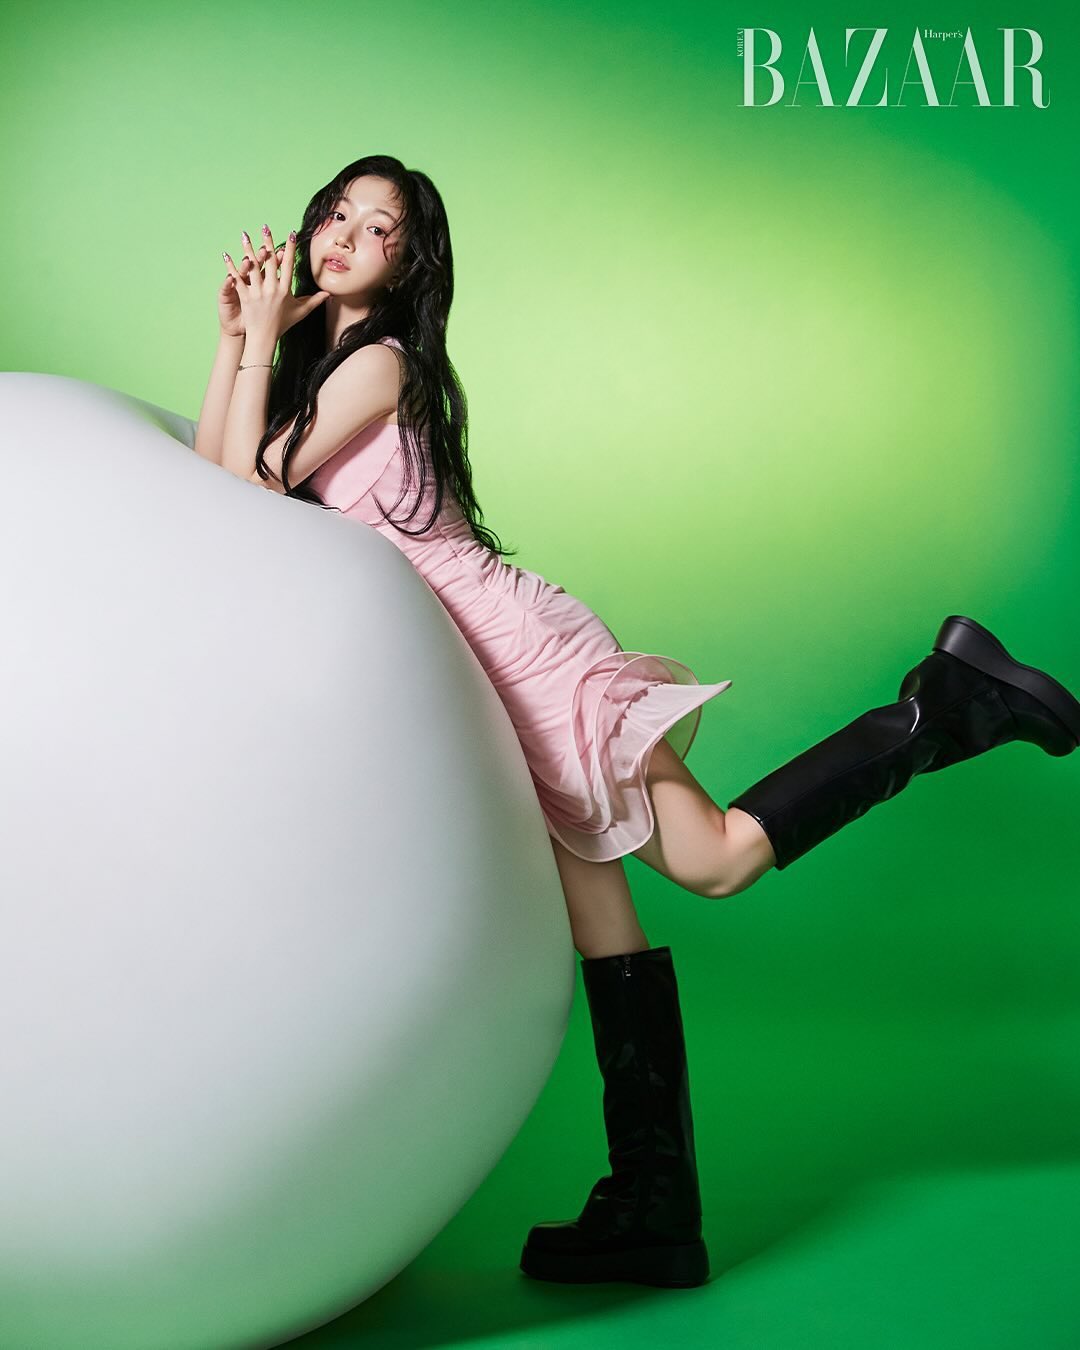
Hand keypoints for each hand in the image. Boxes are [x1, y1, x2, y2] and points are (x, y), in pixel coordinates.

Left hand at [224, 226, 328, 346]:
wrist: (265, 337)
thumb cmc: (283, 324)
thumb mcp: (300, 312)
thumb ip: (314, 301)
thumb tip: (328, 294)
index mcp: (285, 289)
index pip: (288, 264)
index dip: (289, 248)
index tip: (290, 234)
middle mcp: (271, 289)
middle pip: (269, 261)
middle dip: (267, 242)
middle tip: (265, 227)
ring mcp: (257, 292)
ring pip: (252, 267)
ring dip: (247, 249)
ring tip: (244, 235)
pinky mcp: (245, 297)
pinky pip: (237, 279)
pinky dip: (231, 267)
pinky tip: (226, 255)